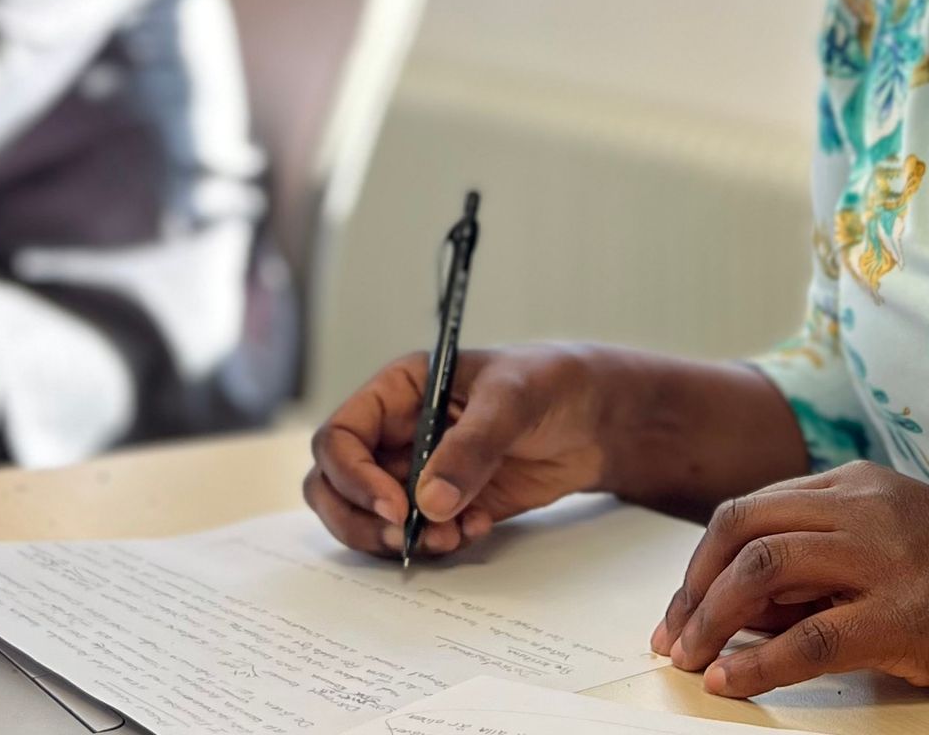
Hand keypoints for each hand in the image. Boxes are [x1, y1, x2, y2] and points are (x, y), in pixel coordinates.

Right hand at [305, 344, 619, 559]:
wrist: (596, 421)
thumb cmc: (551, 383)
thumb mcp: (513, 399)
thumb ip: (472, 447)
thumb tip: (430, 503)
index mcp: (396, 391)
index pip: (340, 436)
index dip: (353, 476)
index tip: (396, 506)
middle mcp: (394, 434)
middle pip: (332, 486)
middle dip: (358, 519)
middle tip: (404, 538)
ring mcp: (416, 473)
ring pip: (367, 519)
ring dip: (396, 540)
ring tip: (449, 539)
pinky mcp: (445, 507)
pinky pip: (416, 537)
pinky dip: (437, 546)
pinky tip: (479, 528)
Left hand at [649, 462, 928, 703]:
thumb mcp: (895, 547)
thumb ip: (821, 565)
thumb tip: (739, 605)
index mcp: (858, 483)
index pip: (753, 508)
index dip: (703, 560)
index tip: (680, 606)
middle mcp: (865, 506)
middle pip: (743, 528)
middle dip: (692, 585)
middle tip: (671, 635)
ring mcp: (886, 556)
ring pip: (764, 570)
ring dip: (712, 619)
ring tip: (689, 660)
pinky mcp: (906, 614)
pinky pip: (810, 637)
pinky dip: (758, 663)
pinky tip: (733, 683)